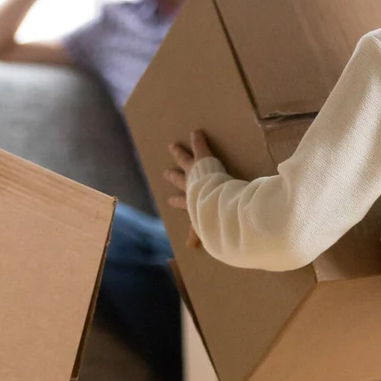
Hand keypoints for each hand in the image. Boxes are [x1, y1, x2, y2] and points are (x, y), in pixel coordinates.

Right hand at [163, 130, 215, 249]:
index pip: (182, 202)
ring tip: (173, 146)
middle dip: (173, 176)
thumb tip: (190, 248)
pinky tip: (196, 132)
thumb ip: (199, 235)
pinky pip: (200, 148)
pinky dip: (198, 140)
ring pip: (185, 160)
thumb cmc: (211, 215)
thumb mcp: (204, 228)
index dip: (177, 201)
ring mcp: (194, 172)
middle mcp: (189, 185)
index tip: (171, 200)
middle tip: (167, 172)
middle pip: (179, 179)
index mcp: (191, 202)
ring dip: (179, 153)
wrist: (214, 200)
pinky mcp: (203, 160)